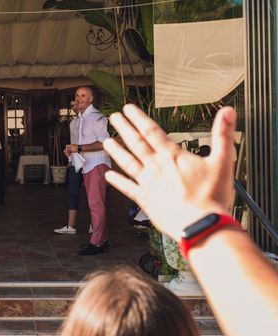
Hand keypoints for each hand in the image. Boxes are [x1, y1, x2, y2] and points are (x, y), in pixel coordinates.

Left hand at [102, 104, 234, 241]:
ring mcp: (148, 183)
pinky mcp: (144, 200)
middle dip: (123, 128)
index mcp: (172, 156)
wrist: (200, 226)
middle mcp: (156, 166)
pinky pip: (127, 188)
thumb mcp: (223, 161)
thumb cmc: (212, 197)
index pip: (151, 131)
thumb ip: (223, 135)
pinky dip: (117, 181)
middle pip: (136, 143)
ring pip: (127, 162)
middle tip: (113, 117)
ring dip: (116, 151)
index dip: (138, 118)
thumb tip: (228, 111)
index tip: (128, 109)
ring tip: (106, 141)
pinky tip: (108, 175)